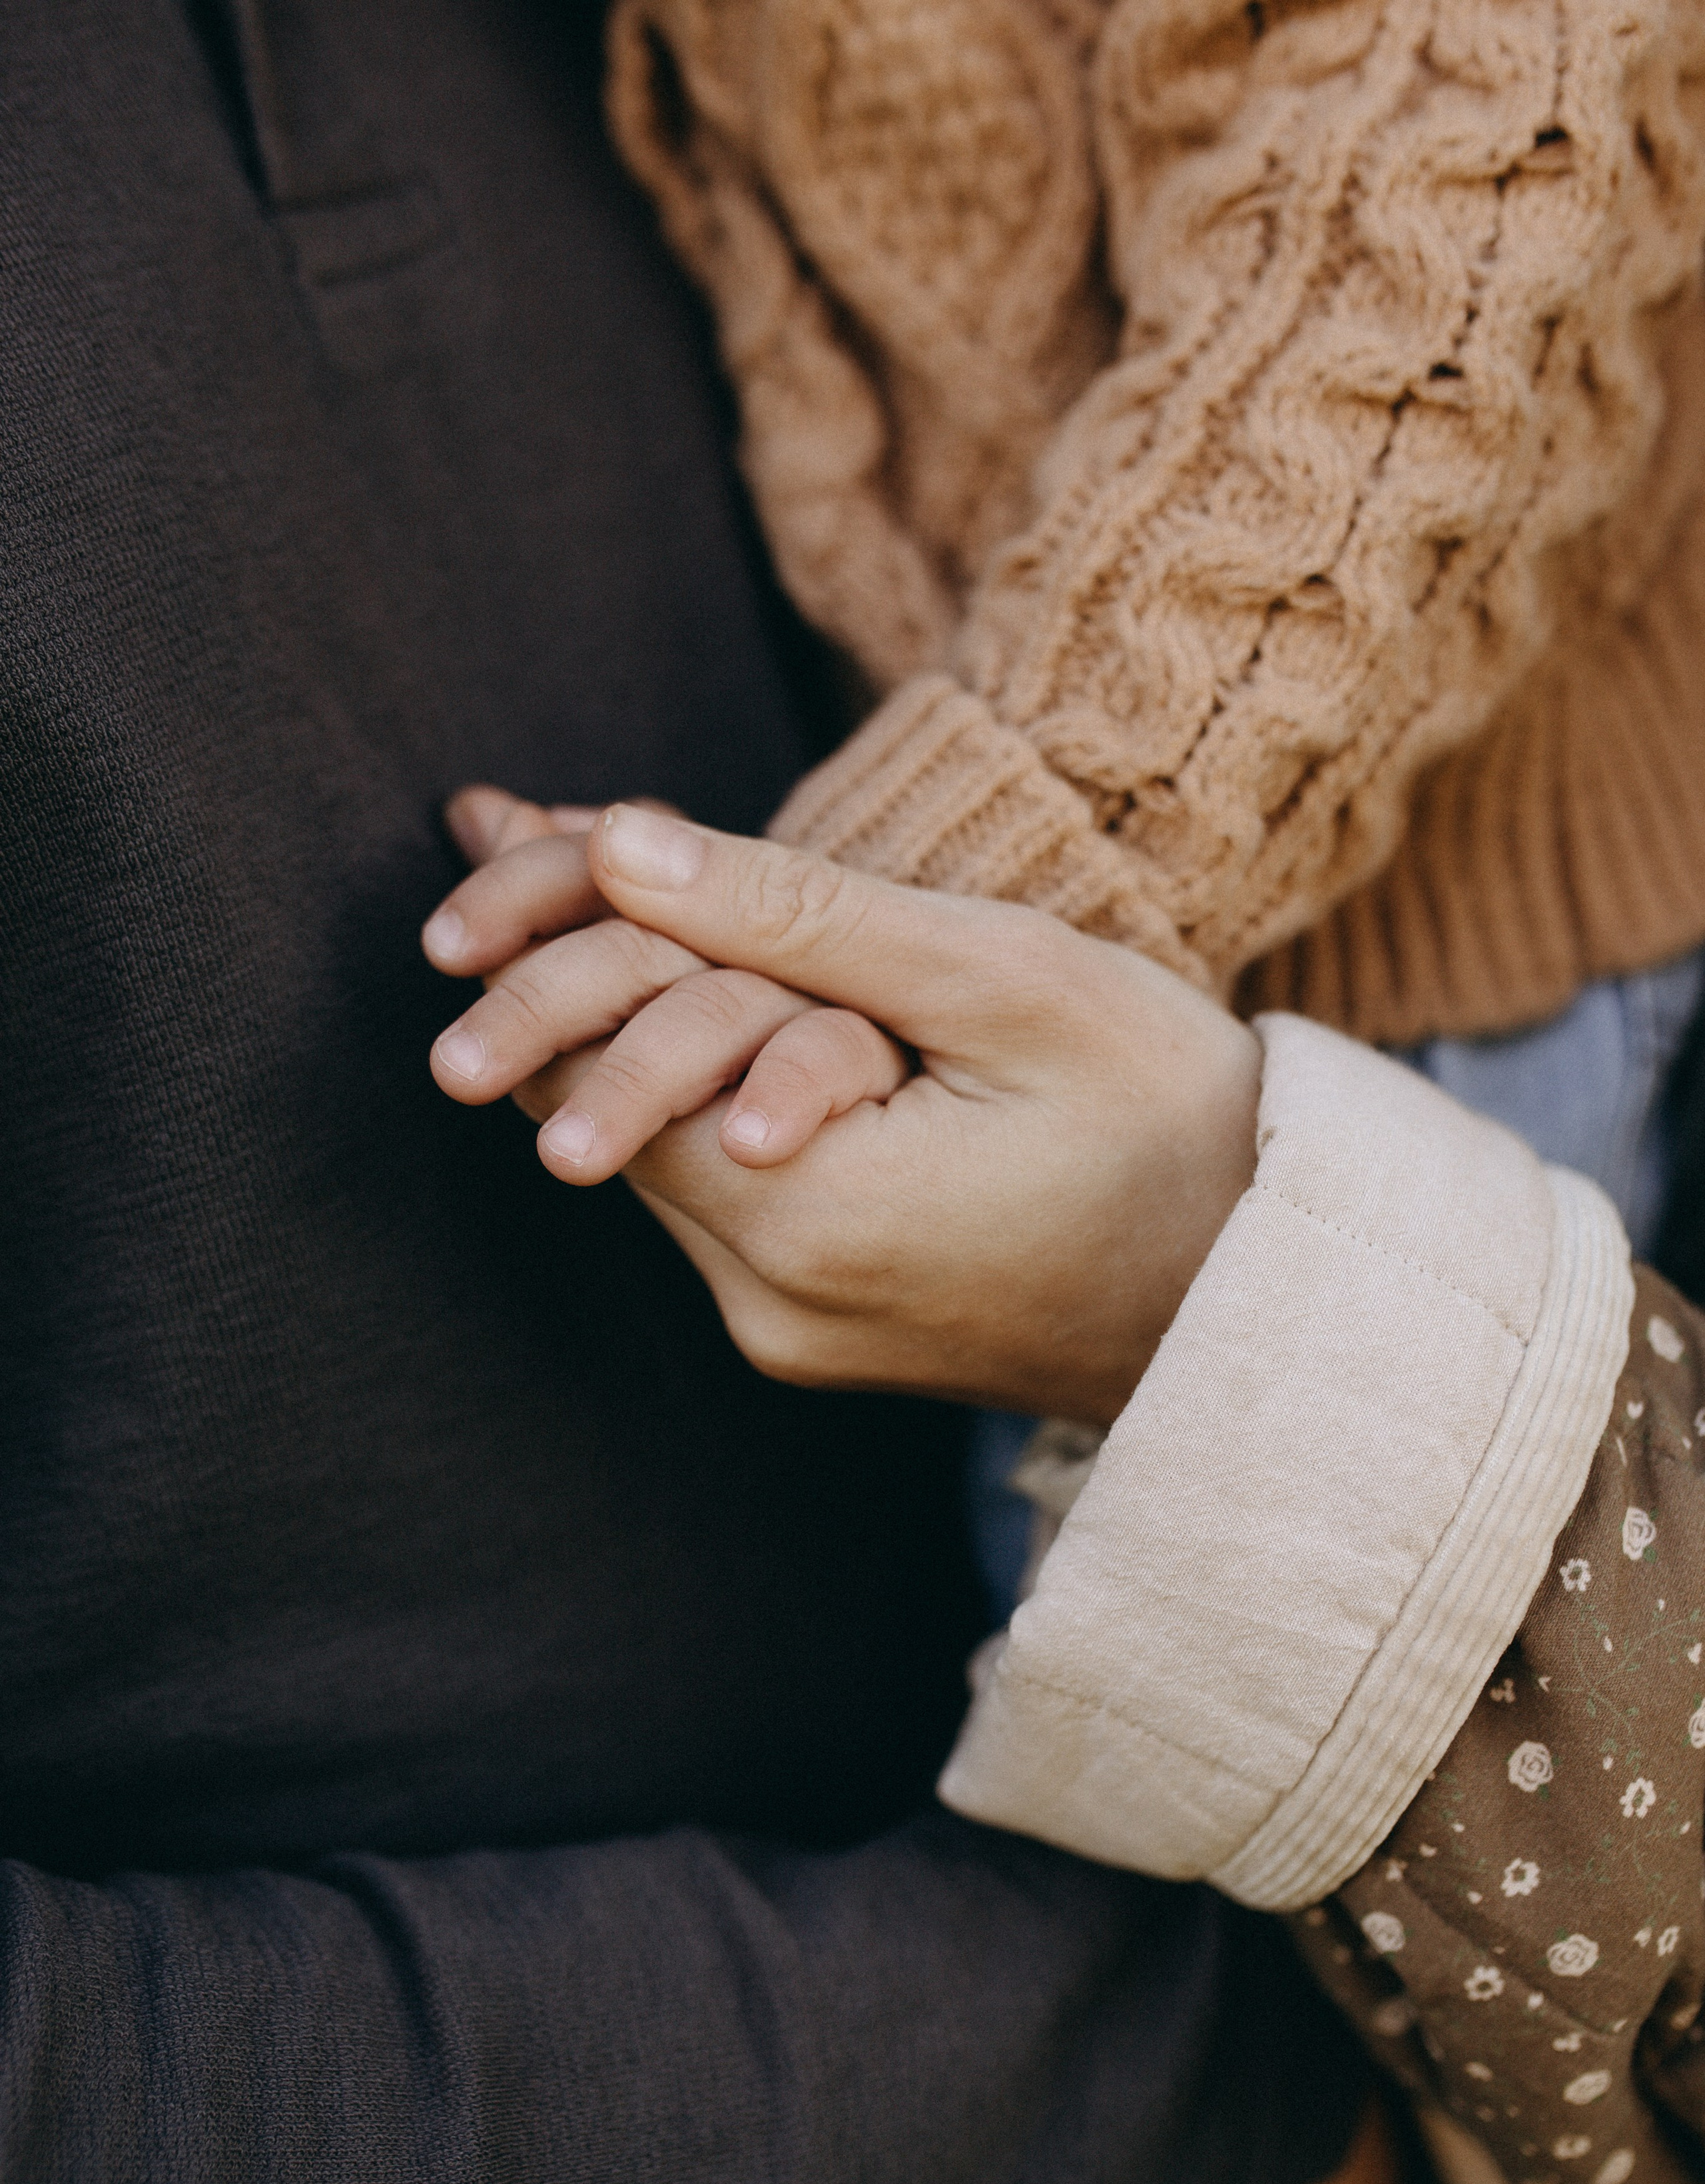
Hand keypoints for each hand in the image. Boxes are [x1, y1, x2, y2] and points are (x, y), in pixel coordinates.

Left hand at [447, 802, 1259, 1426]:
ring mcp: (793, 1333)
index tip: (481, 823)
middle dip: (557, 970)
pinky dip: (695, 1090)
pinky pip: (720, 1194)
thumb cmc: (1169, 1118)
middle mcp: (771, 1302)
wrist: (1267, 1293)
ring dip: (629, 1026)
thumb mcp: (1002, 981)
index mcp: (806, 1218)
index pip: (606, 1057)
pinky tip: (705, 1004)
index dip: (544, 932)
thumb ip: (800, 915)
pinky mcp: (823, 1334)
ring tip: (584, 890)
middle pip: (603, 1111)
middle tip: (492, 841)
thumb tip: (614, 846)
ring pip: (658, 1151)